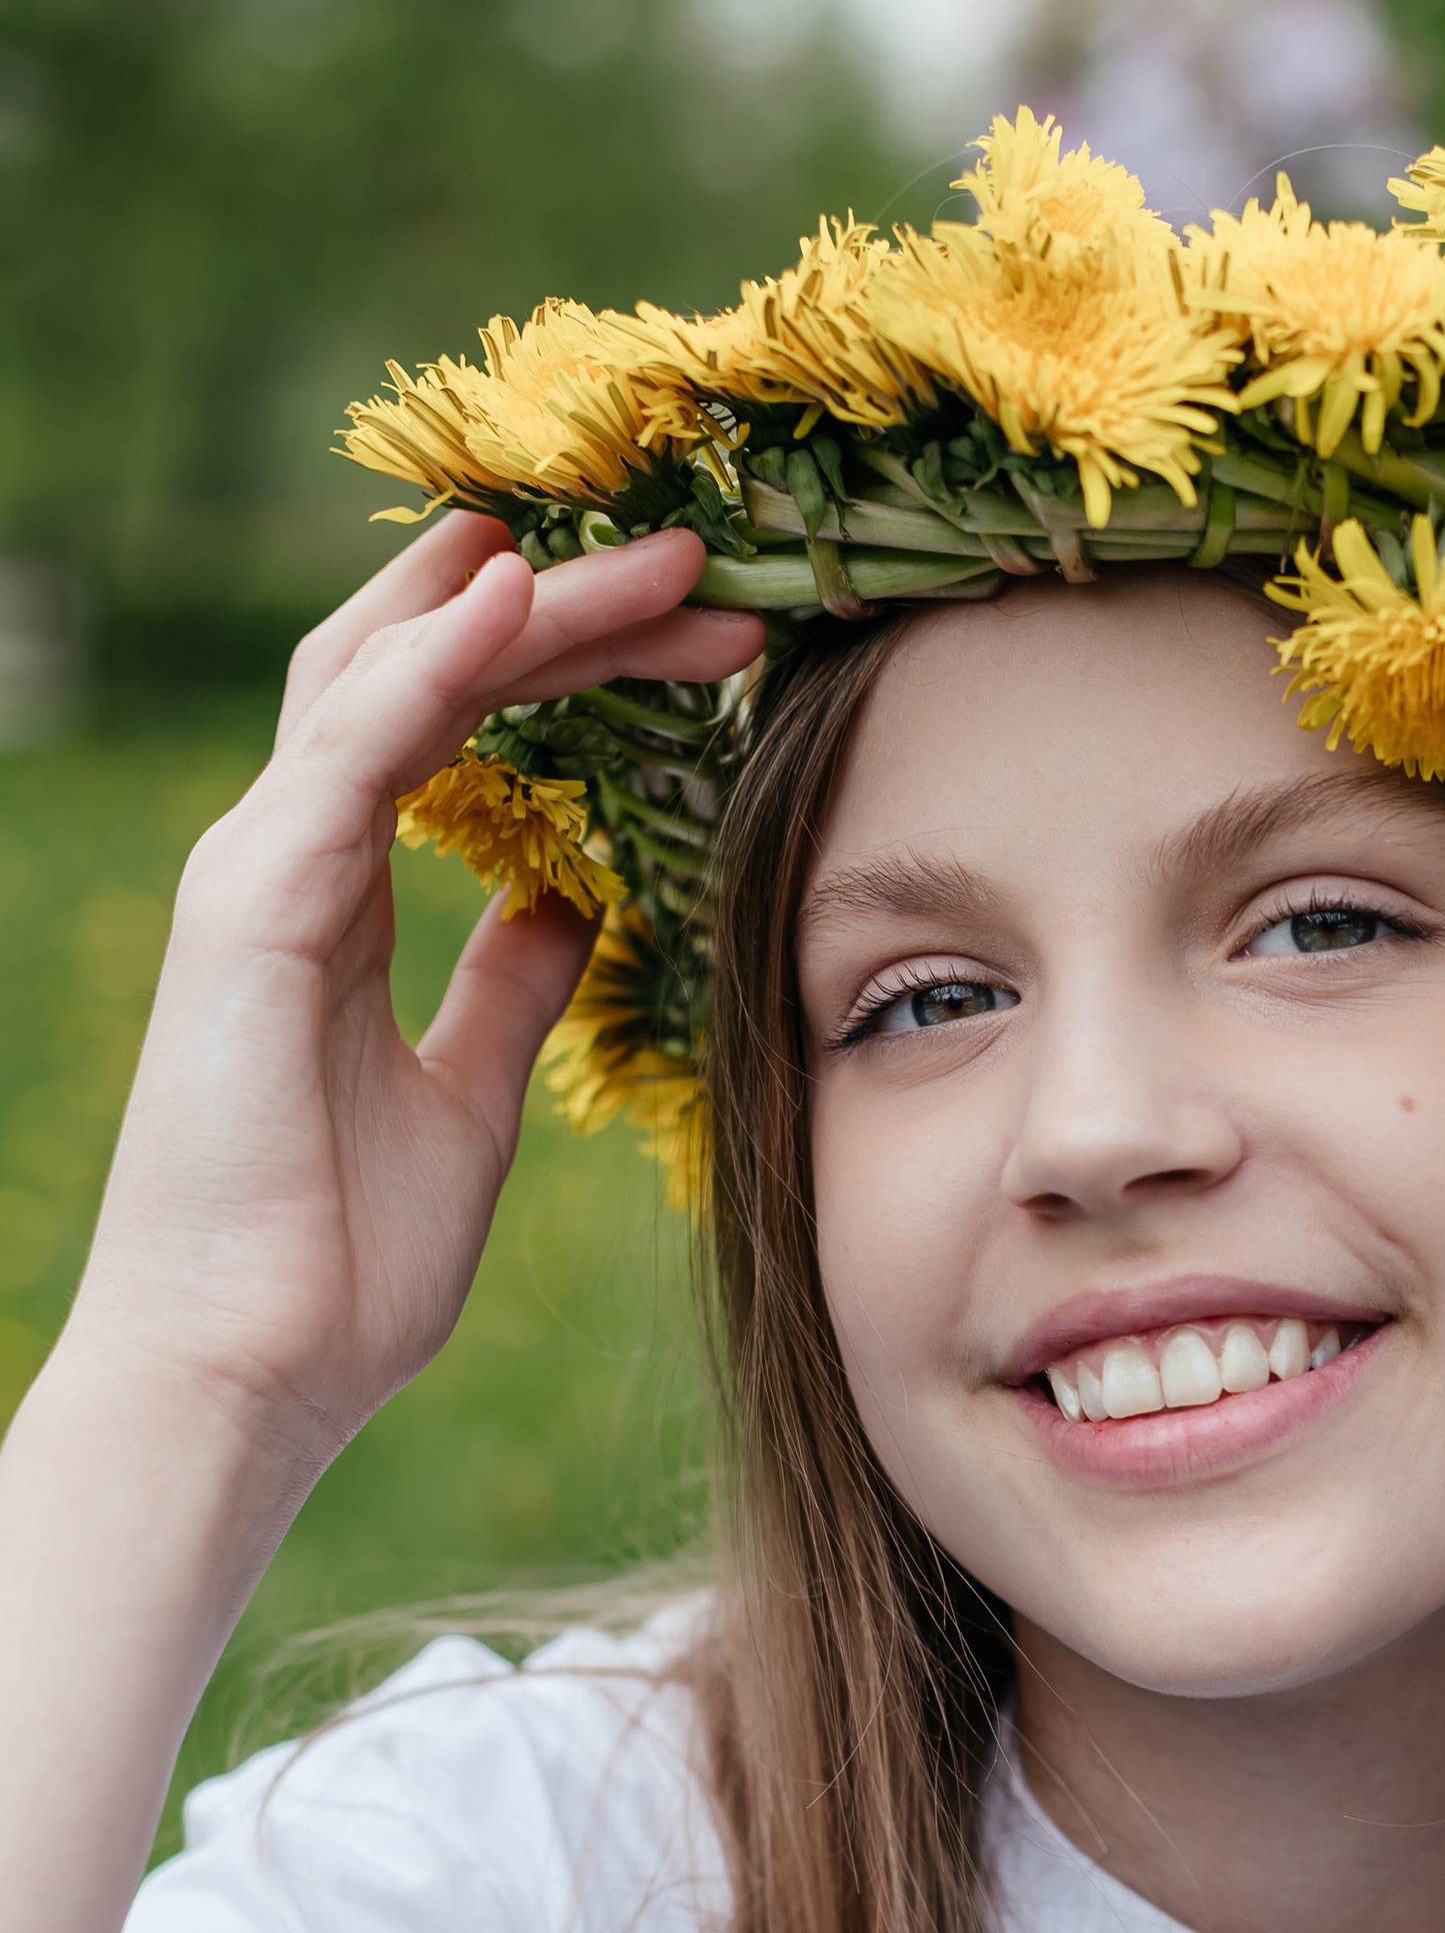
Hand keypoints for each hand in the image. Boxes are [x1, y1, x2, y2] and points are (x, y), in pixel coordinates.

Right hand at [65, 514, 759, 1512]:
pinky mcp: (249, 906)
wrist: (247, 1377)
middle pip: (432, 670)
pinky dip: (434, 660)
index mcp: (337, 897)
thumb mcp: (468, 1096)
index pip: (453, 721)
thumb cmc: (337, 1261)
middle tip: (709, 570)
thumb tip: (570, 903)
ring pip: (392, 674)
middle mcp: (291, 857)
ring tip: (656, 554)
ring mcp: (260, 871)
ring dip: (530, 604)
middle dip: (574, 611)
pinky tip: (517, 597)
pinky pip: (350, 745)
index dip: (570, 657)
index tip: (704, 630)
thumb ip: (508, 986)